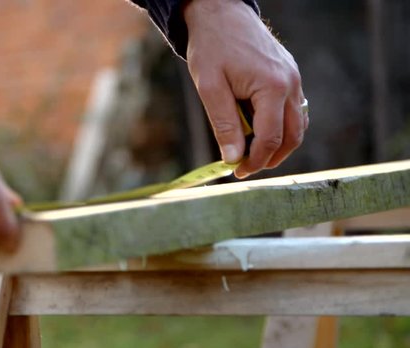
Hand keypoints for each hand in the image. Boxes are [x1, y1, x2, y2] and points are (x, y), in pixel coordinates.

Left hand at [184, 0, 306, 177]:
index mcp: (273, 87)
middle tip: (247, 167)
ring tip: (251, 153)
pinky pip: (293, 110)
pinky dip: (280, 126)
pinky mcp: (289, 76)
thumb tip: (233, 158)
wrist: (220, 13)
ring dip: (278, 144)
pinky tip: (258, 131)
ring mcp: (294, 79)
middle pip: (292, 136)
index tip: (237, 171)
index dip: (255, 161)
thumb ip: (224, 124)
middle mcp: (291, 84)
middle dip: (271, 157)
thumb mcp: (210, 87)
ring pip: (297, 125)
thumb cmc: (212, 47)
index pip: (271, 138)